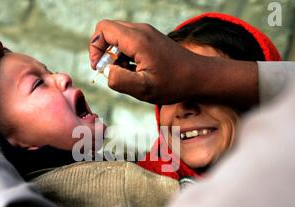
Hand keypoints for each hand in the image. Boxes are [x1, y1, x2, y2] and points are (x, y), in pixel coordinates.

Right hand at [89, 20, 203, 103]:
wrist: (199, 77)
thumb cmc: (174, 84)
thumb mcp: (144, 89)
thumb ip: (120, 80)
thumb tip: (105, 72)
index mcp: (137, 40)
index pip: (103, 29)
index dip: (95, 48)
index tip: (99, 68)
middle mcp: (141, 31)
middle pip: (108, 30)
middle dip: (103, 52)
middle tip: (113, 72)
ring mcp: (147, 33)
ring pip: (118, 36)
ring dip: (115, 55)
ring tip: (128, 74)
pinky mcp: (151, 39)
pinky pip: (129, 41)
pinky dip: (126, 55)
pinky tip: (136, 71)